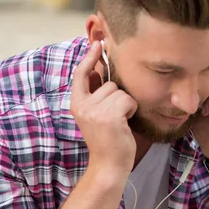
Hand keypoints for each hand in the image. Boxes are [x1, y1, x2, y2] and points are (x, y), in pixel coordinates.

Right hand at [70, 41, 137, 174]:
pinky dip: (132, 111)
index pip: (81, 74)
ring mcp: (95, 111)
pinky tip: (125, 124)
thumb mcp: (96, 115)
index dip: (89, 58)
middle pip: (110, 83)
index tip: (97, 44)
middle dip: (118, 97)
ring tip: (120, 122)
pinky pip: (128, 100)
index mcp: (77, 104)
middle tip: (115, 118)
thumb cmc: (107, 140)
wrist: (108, 165)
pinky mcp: (110, 117)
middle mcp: (83, 105)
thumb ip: (96, 93)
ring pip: (121, 92)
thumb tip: (101, 69)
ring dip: (126, 105)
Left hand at [192, 58, 208, 162]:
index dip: (198, 70)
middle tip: (191, 98)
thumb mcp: (195, 107)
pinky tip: (208, 111)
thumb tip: (176, 76)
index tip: (185, 84)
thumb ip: (192, 91)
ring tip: (200, 108)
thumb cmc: (206, 131)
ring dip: (207, 93)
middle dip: (200, 81)